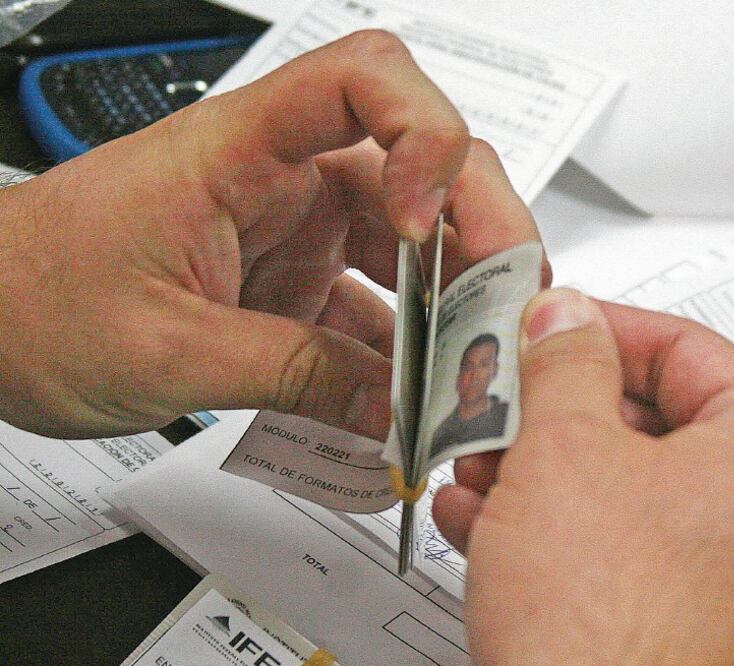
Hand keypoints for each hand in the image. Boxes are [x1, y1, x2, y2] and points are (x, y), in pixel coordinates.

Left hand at [0, 31, 544, 437]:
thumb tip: (390, 408)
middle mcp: (282, 176)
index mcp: (238, 149)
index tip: (432, 218)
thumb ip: (292, 378)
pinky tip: (407, 394)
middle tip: (504, 304)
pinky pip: (373, 304)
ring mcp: (297, 228)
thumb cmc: (30, 297)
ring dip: (448, 303)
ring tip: (463, 367)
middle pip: (422, 165)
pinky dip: (400, 349)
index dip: (427, 134)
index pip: (364, 81)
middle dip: (480, 232)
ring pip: (413, 242)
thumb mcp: (167, 350)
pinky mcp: (295, 278)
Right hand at [434, 288, 733, 663]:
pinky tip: (488, 529)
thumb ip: (564, 362)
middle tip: (500, 403)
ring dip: (542, 472)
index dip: (599, 327)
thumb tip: (565, 317)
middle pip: (654, 423)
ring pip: (628, 493)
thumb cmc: (611, 636)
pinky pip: (623, 555)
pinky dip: (557, 532)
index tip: (543, 326)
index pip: (688, 346)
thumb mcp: (565, 452)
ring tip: (478, 468)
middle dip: (555, 413)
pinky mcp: (692, 634)